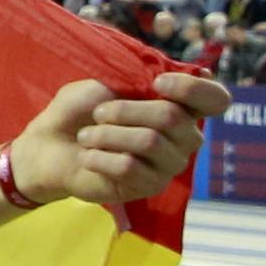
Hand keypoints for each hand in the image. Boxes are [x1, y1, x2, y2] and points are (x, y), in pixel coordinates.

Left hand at [11, 71, 230, 212]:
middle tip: (98, 113)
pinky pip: (130, 167)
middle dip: (126, 111)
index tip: (158, 83)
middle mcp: (185, 135)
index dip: (193, 89)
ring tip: (86, 137)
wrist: (50, 145)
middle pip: (172, 118)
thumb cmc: (81, 109)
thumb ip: (134, 79)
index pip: (216, 99)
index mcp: (181, 104)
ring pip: (149, 142)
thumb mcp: (104, 82)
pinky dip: (100, 158)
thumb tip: (158, 80)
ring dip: (108, 135)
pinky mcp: (150, 186)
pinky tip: (88, 157)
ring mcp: (170, 163)